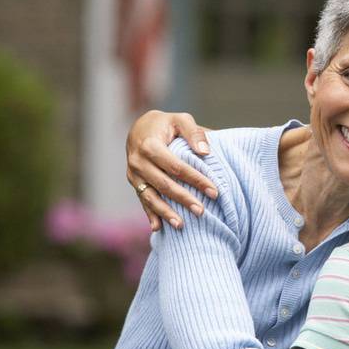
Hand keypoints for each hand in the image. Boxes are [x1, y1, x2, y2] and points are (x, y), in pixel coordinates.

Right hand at [126, 110, 217, 229]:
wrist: (140, 126)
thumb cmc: (166, 124)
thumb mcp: (181, 120)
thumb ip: (194, 133)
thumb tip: (206, 152)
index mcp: (150, 145)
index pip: (176, 167)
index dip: (196, 180)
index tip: (214, 191)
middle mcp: (138, 161)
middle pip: (164, 184)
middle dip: (183, 199)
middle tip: (201, 211)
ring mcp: (134, 174)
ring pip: (150, 196)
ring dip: (165, 212)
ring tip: (181, 226)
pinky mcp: (134, 182)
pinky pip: (142, 200)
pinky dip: (150, 214)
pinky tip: (158, 228)